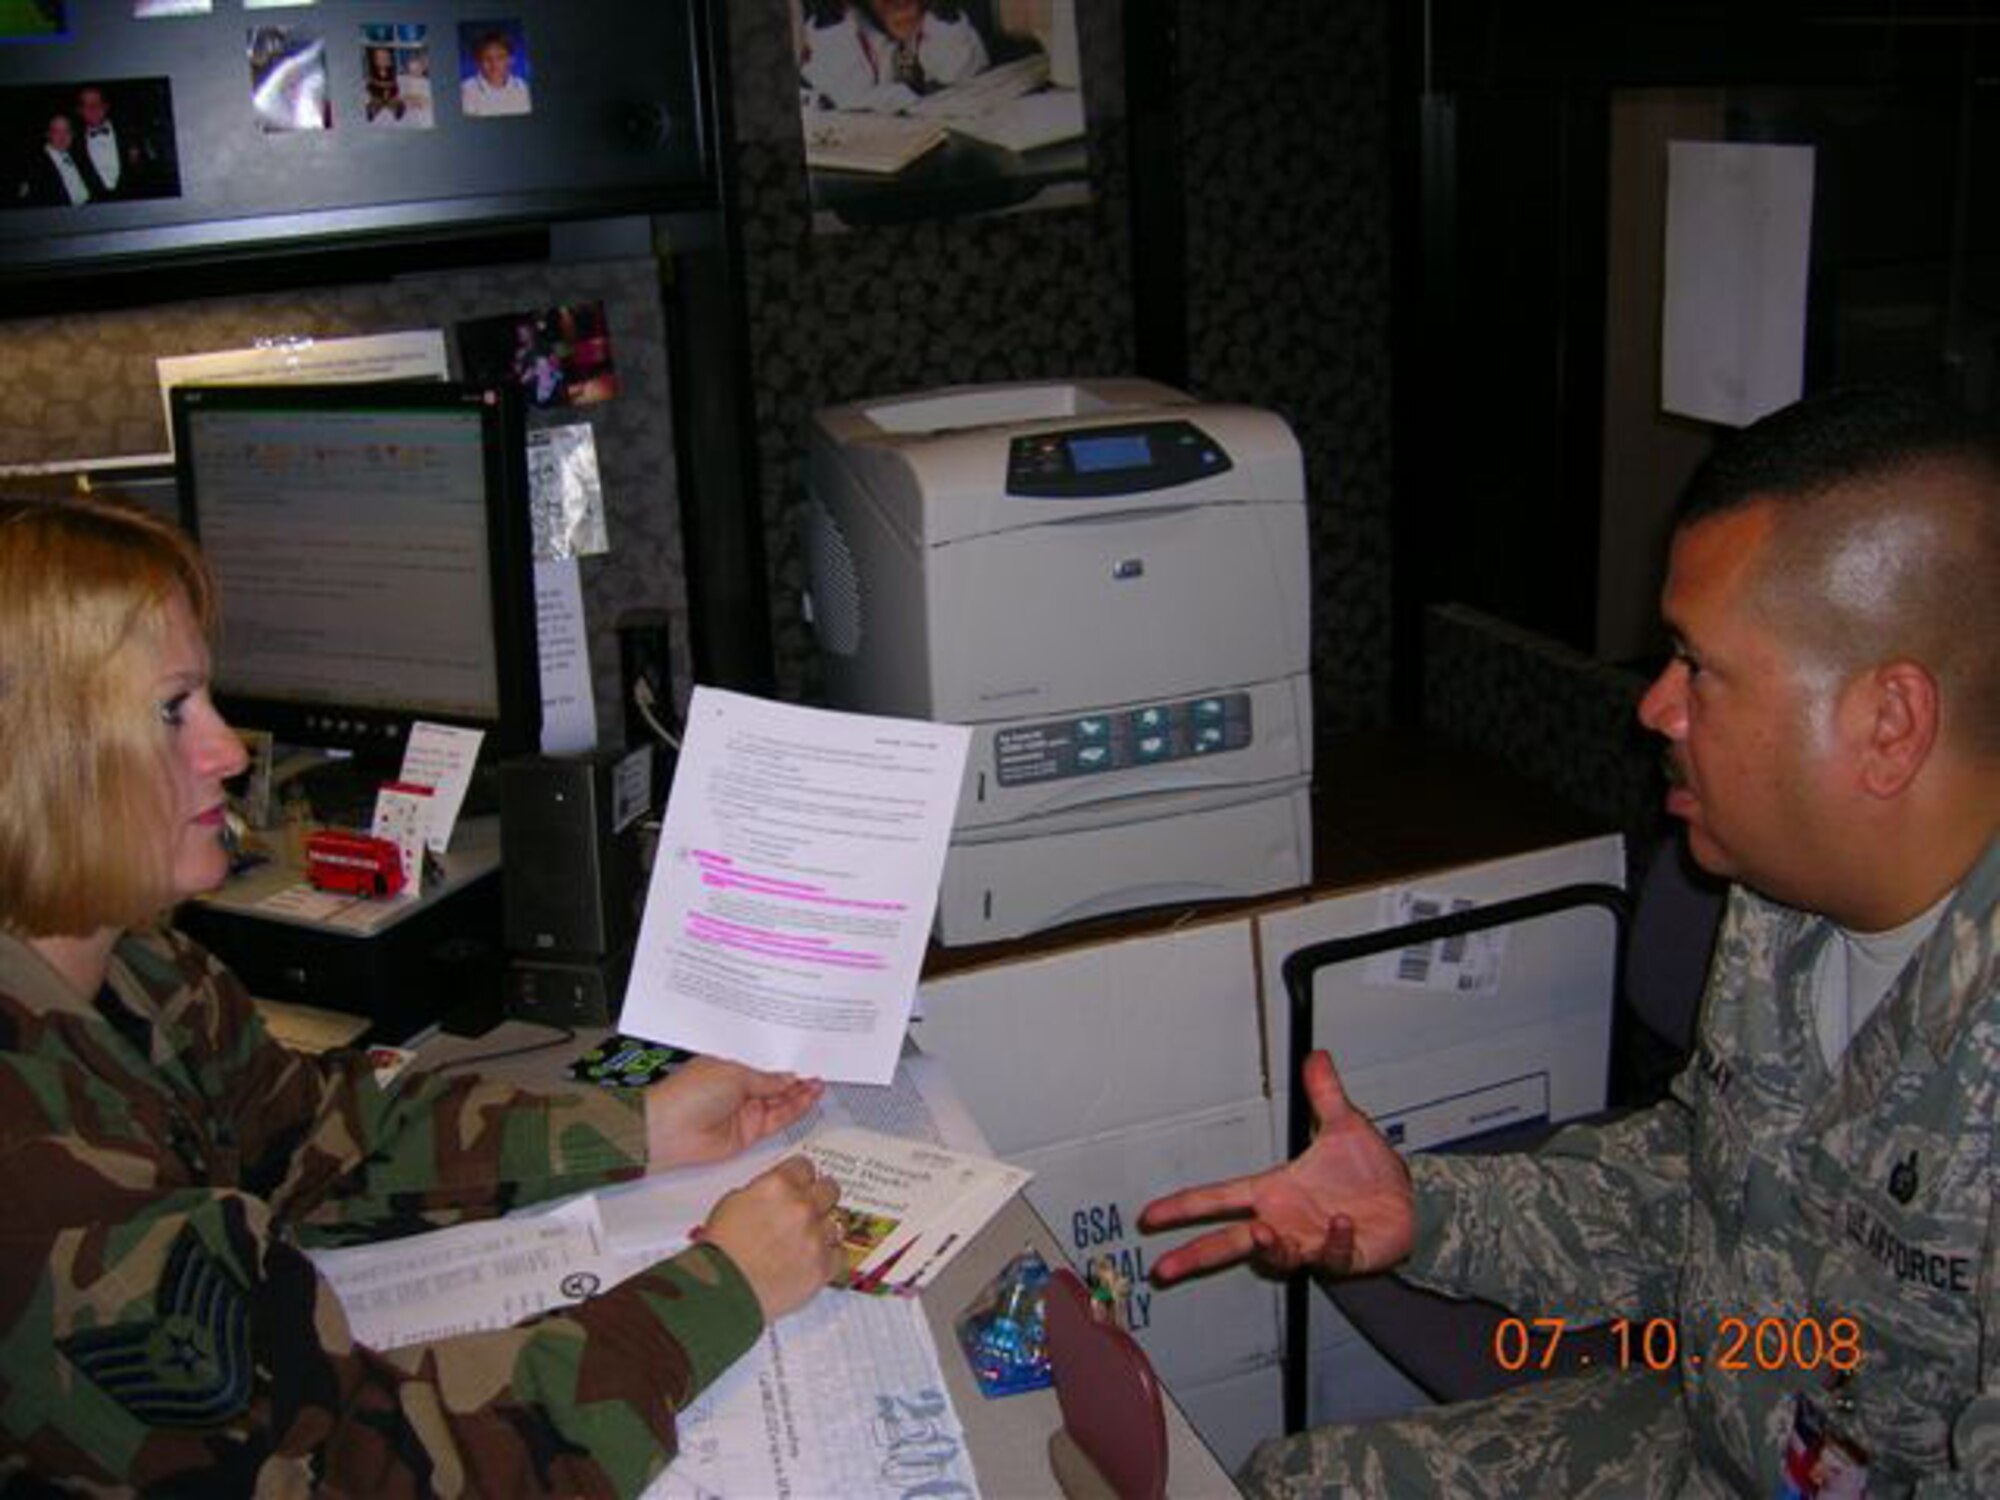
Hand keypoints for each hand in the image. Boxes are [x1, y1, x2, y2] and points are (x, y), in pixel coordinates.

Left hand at [644, 1056, 823, 1170]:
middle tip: (820, 1073)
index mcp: (730, 1069)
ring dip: (800, 1095)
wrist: (668, 1131)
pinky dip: (794, 1111)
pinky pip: (777, 1121)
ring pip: (780, 1104)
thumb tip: (788, 1079)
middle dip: (797, 1080)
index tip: (807, 1059)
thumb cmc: (690, 1094)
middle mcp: (738, 1091)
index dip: (785, 1064)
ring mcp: (744, 1113)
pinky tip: (808, 1099)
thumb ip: (766, 1080)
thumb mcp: (734, 1075)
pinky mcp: (749, 1134)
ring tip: (820, 1085)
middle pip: (775, 1086)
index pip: (765, 1067)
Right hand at [701, 1156, 845, 1319]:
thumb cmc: (721, 1252)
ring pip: (837, 1222)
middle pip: (829, 1189)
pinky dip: (829, 1255)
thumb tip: (775, 1194)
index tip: (803, 1181)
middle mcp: (801, 1207)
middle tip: (812, 1205)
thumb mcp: (732, 1202)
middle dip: (820, 1196)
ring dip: (824, 1228)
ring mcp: (815, 1237)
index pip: (805, 1166)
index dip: (802, 1175)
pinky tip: (815, 1257)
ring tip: (808, 1238)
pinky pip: (839, 1254)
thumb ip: (762, 1191)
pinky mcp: (822, 1266)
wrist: (723, 1290)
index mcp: (778, 1186)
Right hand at [1138, 1050, 1413, 1283]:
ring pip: (1274, 1256)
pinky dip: (1333, 1242)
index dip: (1183, 1206)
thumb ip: (1325, 1093)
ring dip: (1268, 1248)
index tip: (1151, 1215)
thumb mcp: (1344, 1126)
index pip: (1219, 1198)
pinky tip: (1341, 1224)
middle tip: (1164, 1268)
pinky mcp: (1340, 1257)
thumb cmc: (1368, 1172)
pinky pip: (1329, 1255)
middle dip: (1193, 1256)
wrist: (1408, 1203)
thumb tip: (1316, 1056)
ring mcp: (1309, 1242)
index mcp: (1274, 1190)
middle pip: (1228, 1242)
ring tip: (1263, 1234)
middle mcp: (1284, 1221)